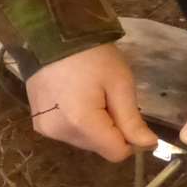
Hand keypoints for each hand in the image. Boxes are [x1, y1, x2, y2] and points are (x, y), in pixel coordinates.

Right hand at [23, 43, 157, 161]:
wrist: (52, 33)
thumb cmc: (91, 54)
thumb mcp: (119, 82)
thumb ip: (132, 120)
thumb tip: (148, 146)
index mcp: (82, 123)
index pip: (116, 153)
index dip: (129, 138)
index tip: (128, 112)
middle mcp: (60, 133)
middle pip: (99, 147)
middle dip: (108, 128)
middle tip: (105, 95)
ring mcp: (45, 129)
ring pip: (83, 140)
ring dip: (92, 125)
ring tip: (87, 93)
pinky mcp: (38, 123)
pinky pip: (67, 132)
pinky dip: (75, 121)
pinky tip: (73, 97)